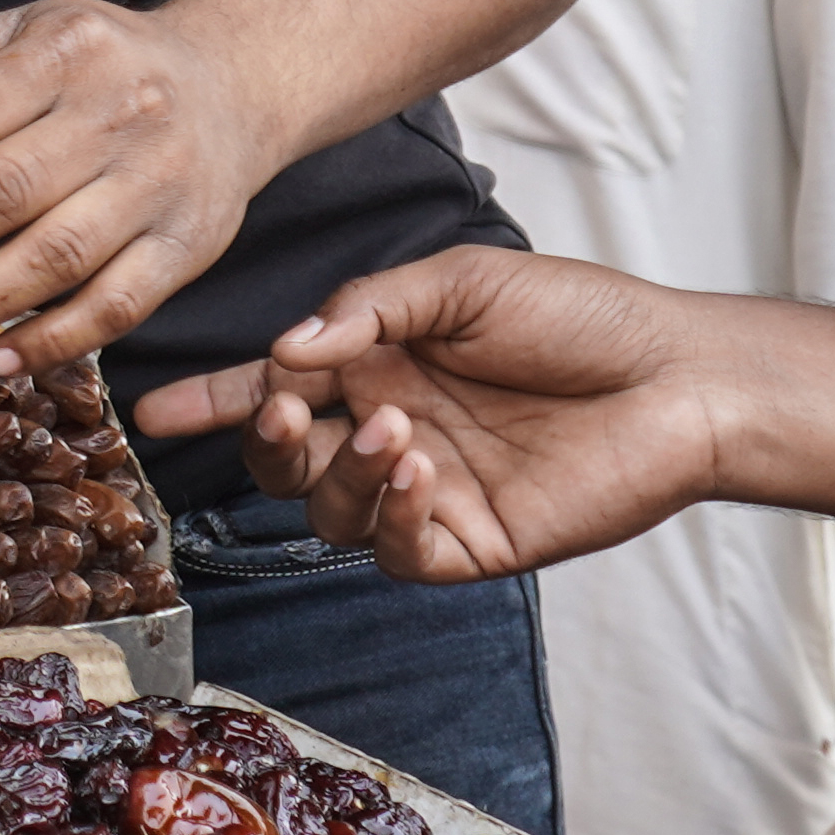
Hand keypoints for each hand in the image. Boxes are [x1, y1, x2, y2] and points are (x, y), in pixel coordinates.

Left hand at [0, 0, 268, 369]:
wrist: (231, 85)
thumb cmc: (99, 67)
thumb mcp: (21, 40)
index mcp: (66, 50)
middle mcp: (120, 113)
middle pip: (5, 188)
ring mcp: (159, 183)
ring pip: (58, 255)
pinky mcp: (190, 245)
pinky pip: (117, 305)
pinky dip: (54, 340)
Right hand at [132, 250, 738, 579]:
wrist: (679, 377)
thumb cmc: (582, 317)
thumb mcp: (462, 282)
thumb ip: (366, 311)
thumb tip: (285, 351)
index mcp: (376, 364)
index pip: (273, 387)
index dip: (211, 401)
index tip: (154, 412)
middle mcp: (388, 429)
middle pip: (284, 459)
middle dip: (269, 438)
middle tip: (292, 410)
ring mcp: (425, 492)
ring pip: (329, 511)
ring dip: (340, 473)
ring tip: (396, 431)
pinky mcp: (468, 543)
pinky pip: (395, 552)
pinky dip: (390, 517)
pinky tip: (417, 474)